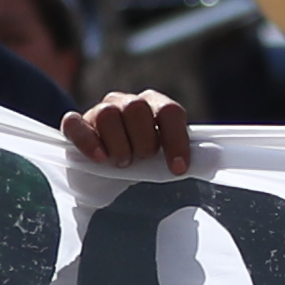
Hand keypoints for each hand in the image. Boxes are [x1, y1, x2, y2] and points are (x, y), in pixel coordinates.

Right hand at [63, 92, 198, 173]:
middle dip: (144, 140)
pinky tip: (100, 158)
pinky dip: (88, 140)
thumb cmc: (142, 169)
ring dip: (119, 143)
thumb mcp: (164, 162)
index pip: (169, 111)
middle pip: (136, 108)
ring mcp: (99, 112)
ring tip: (123, 163)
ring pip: (107, 113)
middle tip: (143, 159)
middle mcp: (127, 103)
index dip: (175, 139)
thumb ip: (180, 156)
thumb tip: (210, 159)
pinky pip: (74, 123)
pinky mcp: (76, 126)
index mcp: (155, 107)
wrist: (106, 181)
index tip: (177, 168)